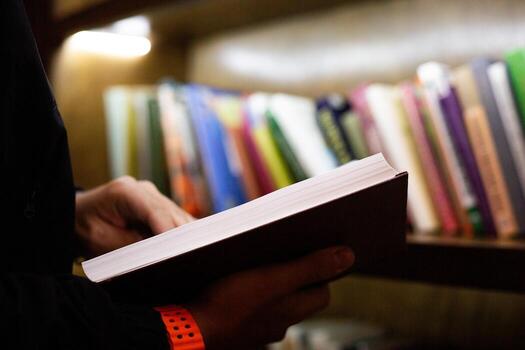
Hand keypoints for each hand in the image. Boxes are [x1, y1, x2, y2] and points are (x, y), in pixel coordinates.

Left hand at [75, 176, 193, 256]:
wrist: (75, 216)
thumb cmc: (83, 227)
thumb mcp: (101, 241)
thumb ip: (131, 246)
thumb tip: (160, 254)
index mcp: (125, 192)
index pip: (156, 211)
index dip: (171, 231)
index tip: (182, 250)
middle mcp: (143, 190)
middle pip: (172, 214)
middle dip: (183, 237)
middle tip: (193, 259)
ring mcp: (153, 196)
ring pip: (178, 217)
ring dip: (185, 237)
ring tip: (193, 258)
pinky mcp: (158, 206)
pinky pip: (175, 220)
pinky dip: (181, 236)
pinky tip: (188, 251)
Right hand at [186, 246, 354, 349]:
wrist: (190, 331)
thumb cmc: (231, 301)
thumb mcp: (274, 278)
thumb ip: (312, 267)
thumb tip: (349, 256)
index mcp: (292, 311)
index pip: (321, 292)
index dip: (321, 271)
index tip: (312, 251)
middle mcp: (279, 325)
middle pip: (299, 298)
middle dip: (298, 277)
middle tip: (285, 253)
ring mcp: (257, 331)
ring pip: (275, 305)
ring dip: (273, 286)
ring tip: (258, 264)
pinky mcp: (237, 330)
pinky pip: (253, 311)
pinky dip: (253, 297)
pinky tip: (237, 285)